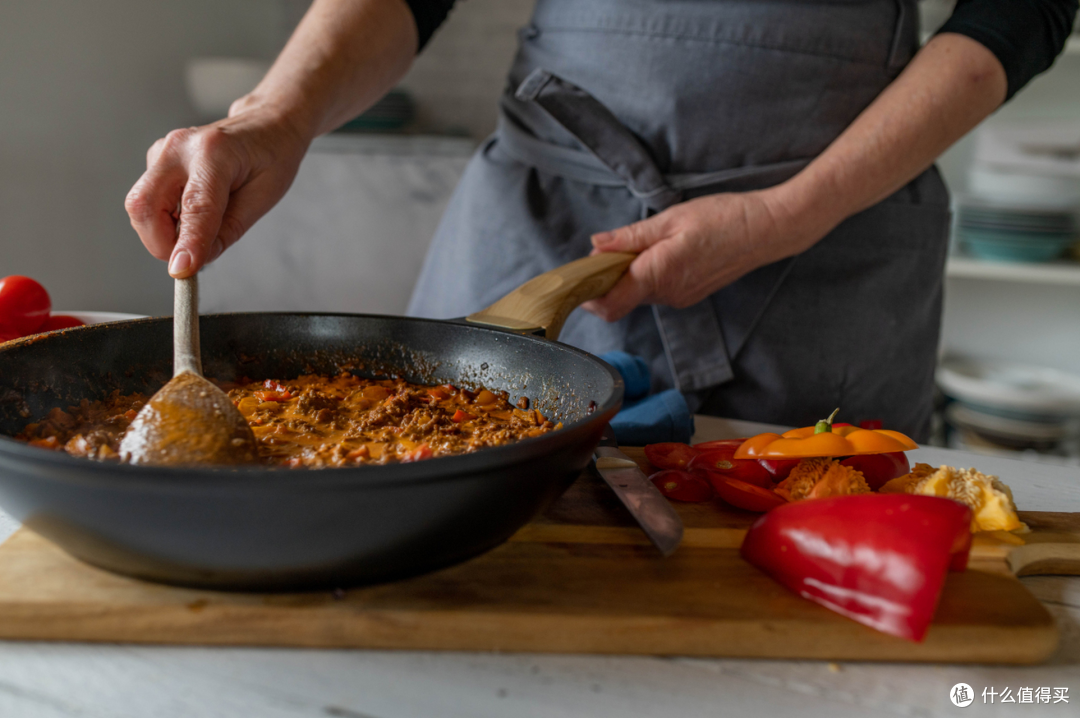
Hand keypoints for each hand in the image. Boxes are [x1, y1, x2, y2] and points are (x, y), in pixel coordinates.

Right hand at [125, 104, 310, 277]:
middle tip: (189, 259)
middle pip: (144, 205)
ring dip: (164, 232)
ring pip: (141, 207)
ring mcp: (162, 151)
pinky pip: (148, 202)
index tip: (182, 271)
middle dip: (160, 243)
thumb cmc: (270, 158)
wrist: (265, 125)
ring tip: (202, 227)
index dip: (186, 243)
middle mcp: (179, 147)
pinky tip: (194, 213)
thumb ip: (227, 230)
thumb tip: (195, 261)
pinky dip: (166, 220)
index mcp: (214, 151)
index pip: (194, 206)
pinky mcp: (156, 161)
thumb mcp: (263, 198)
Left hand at [581, 190, 808, 320]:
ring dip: (626, 276)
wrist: (769, 230)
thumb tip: (597, 244)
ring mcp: (680, 298)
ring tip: (635, 245)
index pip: (609, 304)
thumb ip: (631, 237)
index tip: (581, 271)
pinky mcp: (689, 294)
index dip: (588, 293)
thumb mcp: (672, 218)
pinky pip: (656, 291)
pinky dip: (645, 276)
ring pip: (637, 295)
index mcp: (658, 275)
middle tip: (606, 249)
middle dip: (605, 279)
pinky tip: (656, 252)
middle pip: (619, 300)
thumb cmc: (725, 218)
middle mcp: (668, 294)